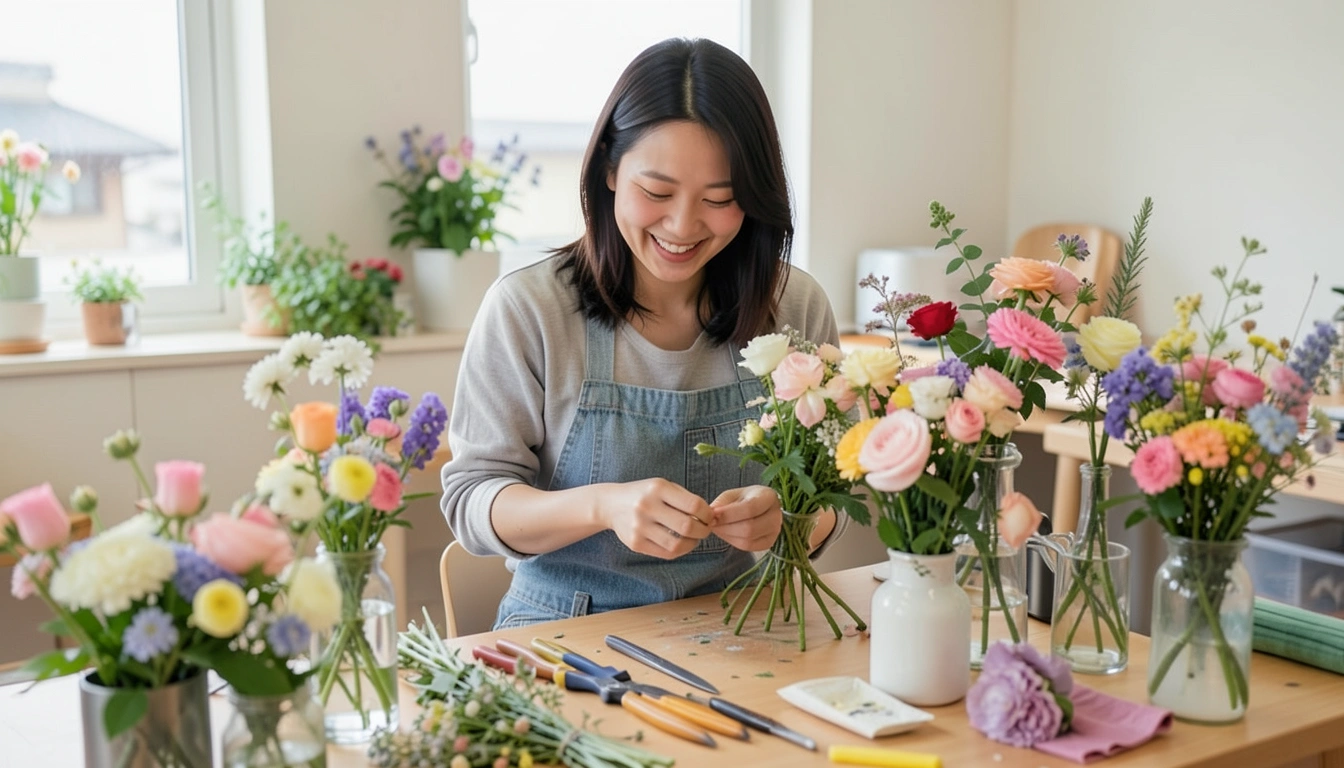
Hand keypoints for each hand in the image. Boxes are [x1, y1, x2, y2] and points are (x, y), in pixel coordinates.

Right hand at [599, 479, 713, 559]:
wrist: (611, 504)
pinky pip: (666, 553)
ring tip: (694, 538)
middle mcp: (647, 507)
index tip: (710, 517)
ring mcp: (639, 527)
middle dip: (703, 530)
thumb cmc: (644, 494)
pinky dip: (680, 550)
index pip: (694, 505)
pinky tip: (682, 543)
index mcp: (657, 488)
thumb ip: (685, 498)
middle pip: (687, 526)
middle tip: (706, 529)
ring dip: (693, 543)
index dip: (708, 514)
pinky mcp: (635, 543)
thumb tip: (711, 517)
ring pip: (677, 544)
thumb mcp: (662, 486)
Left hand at [709, 485, 782, 551]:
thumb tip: (711, 516)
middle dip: (726, 527)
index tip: (712, 514)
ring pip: (747, 540)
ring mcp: (775, 531)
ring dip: (727, 535)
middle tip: (712, 523)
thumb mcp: (732, 495)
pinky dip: (733, 541)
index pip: (749, 508)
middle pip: (749, 528)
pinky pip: (748, 547)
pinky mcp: (769, 543)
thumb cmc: (744, 498)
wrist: (759, 507)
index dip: (728, 514)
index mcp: (769, 496)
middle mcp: (776, 515)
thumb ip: (721, 504)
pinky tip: (727, 533)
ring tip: (717, 527)